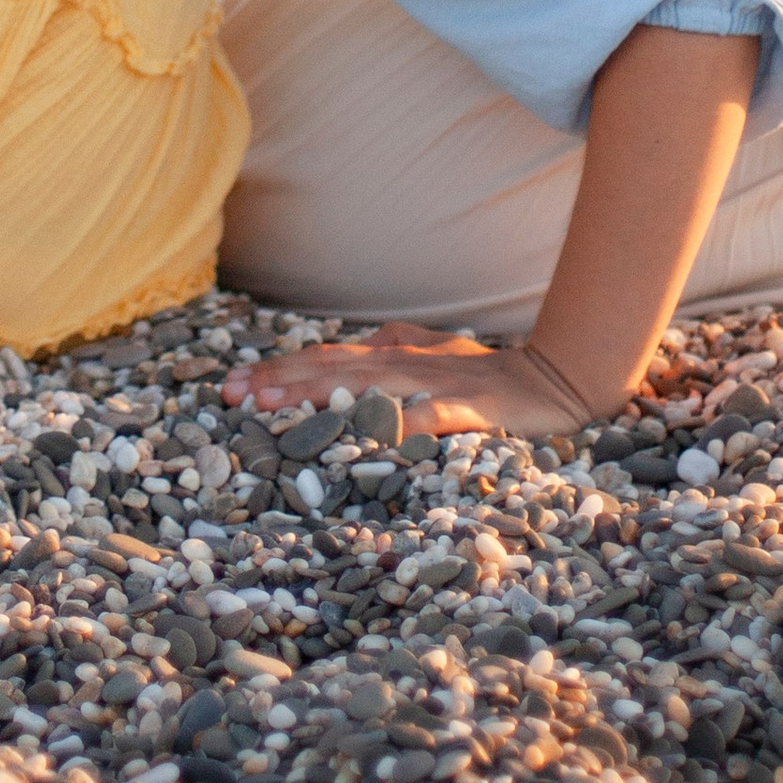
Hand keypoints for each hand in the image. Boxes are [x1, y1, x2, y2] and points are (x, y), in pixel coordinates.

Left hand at [225, 323, 601, 441]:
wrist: (552, 376)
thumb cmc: (484, 372)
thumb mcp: (427, 358)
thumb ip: (388, 352)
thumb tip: (350, 350)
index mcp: (391, 353)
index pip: (323, 359)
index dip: (278, 370)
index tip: (231, 386)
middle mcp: (403, 362)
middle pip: (331, 369)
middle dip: (279, 380)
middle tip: (232, 395)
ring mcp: (434, 382)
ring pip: (366, 386)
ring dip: (318, 393)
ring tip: (276, 406)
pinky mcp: (471, 406)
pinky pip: (435, 415)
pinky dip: (406, 422)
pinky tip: (379, 431)